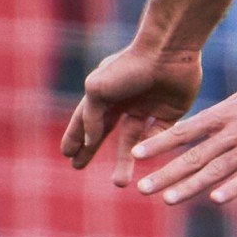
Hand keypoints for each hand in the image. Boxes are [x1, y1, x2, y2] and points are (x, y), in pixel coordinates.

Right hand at [63, 42, 202, 185]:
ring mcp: (147, 106)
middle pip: (105, 131)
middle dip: (91, 150)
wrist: (168, 52)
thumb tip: (89, 140)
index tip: (66, 154)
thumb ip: (90, 116)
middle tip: (78, 169)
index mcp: (105, 92)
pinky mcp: (171, 111)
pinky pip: (159, 135)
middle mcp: (125, 100)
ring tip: (119, 184)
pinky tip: (144, 154)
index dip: (74, 136)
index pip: (84, 118)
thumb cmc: (128, 67)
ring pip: (133, 140)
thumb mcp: (98, 90)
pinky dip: (152, 146)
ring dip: (125, 161)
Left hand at [126, 75, 236, 205]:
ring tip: (168, 199)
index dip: (160, 144)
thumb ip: (220, 117)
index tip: (135, 156)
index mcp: (226, 113)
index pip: (186, 130)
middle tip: (142, 188)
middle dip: (166, 172)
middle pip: (196, 154)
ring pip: (218, 168)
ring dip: (191, 185)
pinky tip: (216, 199)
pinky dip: (233, 187)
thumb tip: (195, 129)